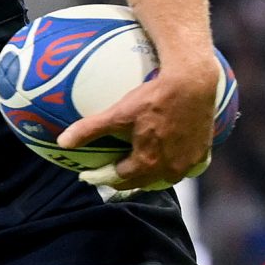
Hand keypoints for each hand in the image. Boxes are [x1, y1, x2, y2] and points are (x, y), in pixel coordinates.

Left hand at [58, 62, 215, 193]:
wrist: (193, 83)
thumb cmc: (154, 98)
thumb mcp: (118, 113)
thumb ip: (89, 129)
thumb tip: (61, 142)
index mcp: (148, 164)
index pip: (120, 179)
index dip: (103, 175)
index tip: (91, 173)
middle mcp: (171, 169)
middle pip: (142, 181)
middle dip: (124, 178)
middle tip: (110, 169)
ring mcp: (189, 163)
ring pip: (164, 177)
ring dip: (149, 174)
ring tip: (135, 164)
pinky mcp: (203, 152)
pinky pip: (184, 166)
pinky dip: (171, 164)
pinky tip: (164, 154)